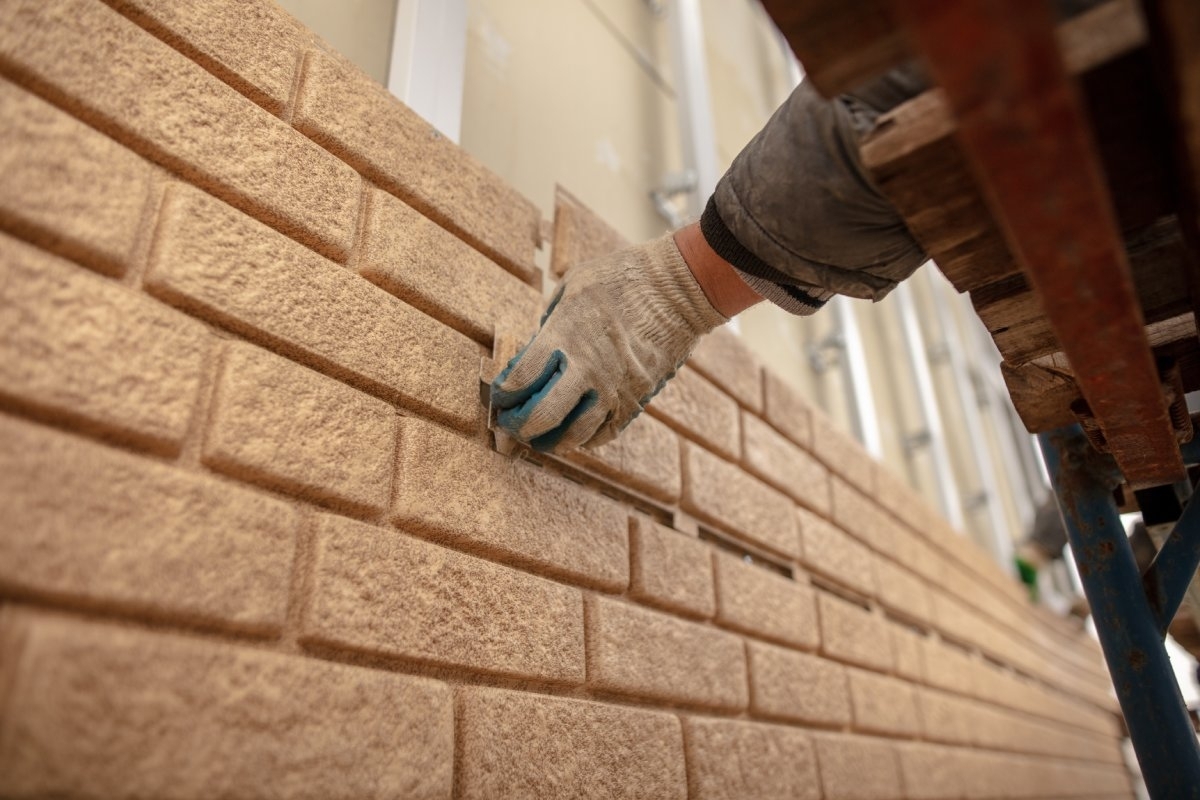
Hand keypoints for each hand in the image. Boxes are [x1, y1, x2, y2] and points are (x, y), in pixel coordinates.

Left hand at [490, 232, 728, 452]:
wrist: (679, 288)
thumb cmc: (622, 277)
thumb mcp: (573, 287)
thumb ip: (550, 321)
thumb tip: (537, 348)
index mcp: (565, 335)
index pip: (520, 380)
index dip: (503, 395)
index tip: (499, 398)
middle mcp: (587, 368)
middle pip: (542, 416)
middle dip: (520, 427)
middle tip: (513, 427)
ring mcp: (614, 388)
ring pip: (573, 435)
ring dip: (551, 441)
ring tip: (541, 439)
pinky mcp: (637, 399)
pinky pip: (605, 434)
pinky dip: (585, 439)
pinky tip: (575, 434)